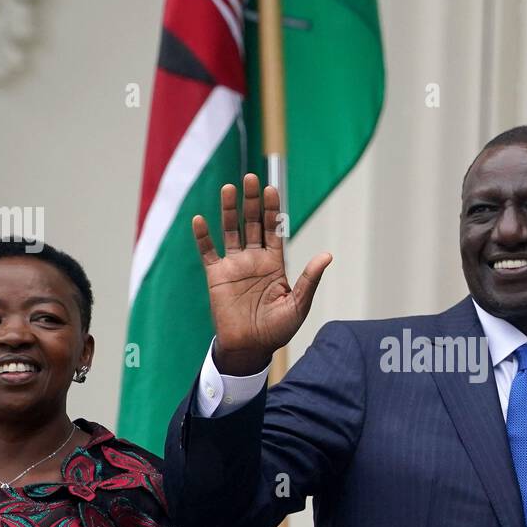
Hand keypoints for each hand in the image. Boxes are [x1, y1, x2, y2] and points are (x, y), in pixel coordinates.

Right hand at [193, 174, 331, 375]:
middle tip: (250, 178)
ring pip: (231, 231)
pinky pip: (208, 252)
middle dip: (252, 201)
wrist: (250, 348)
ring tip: (229, 188)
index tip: (271, 189)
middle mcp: (254, 259)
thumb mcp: (298, 304)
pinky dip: (203, 237)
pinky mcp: (216, 276)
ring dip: (229, 210)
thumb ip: (309, 279)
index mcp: (274, 263)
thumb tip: (327, 256)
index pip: (274, 229)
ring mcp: (234, 266)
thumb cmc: (277, 330)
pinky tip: (200, 219)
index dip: (272, 210)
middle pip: (252, 223)